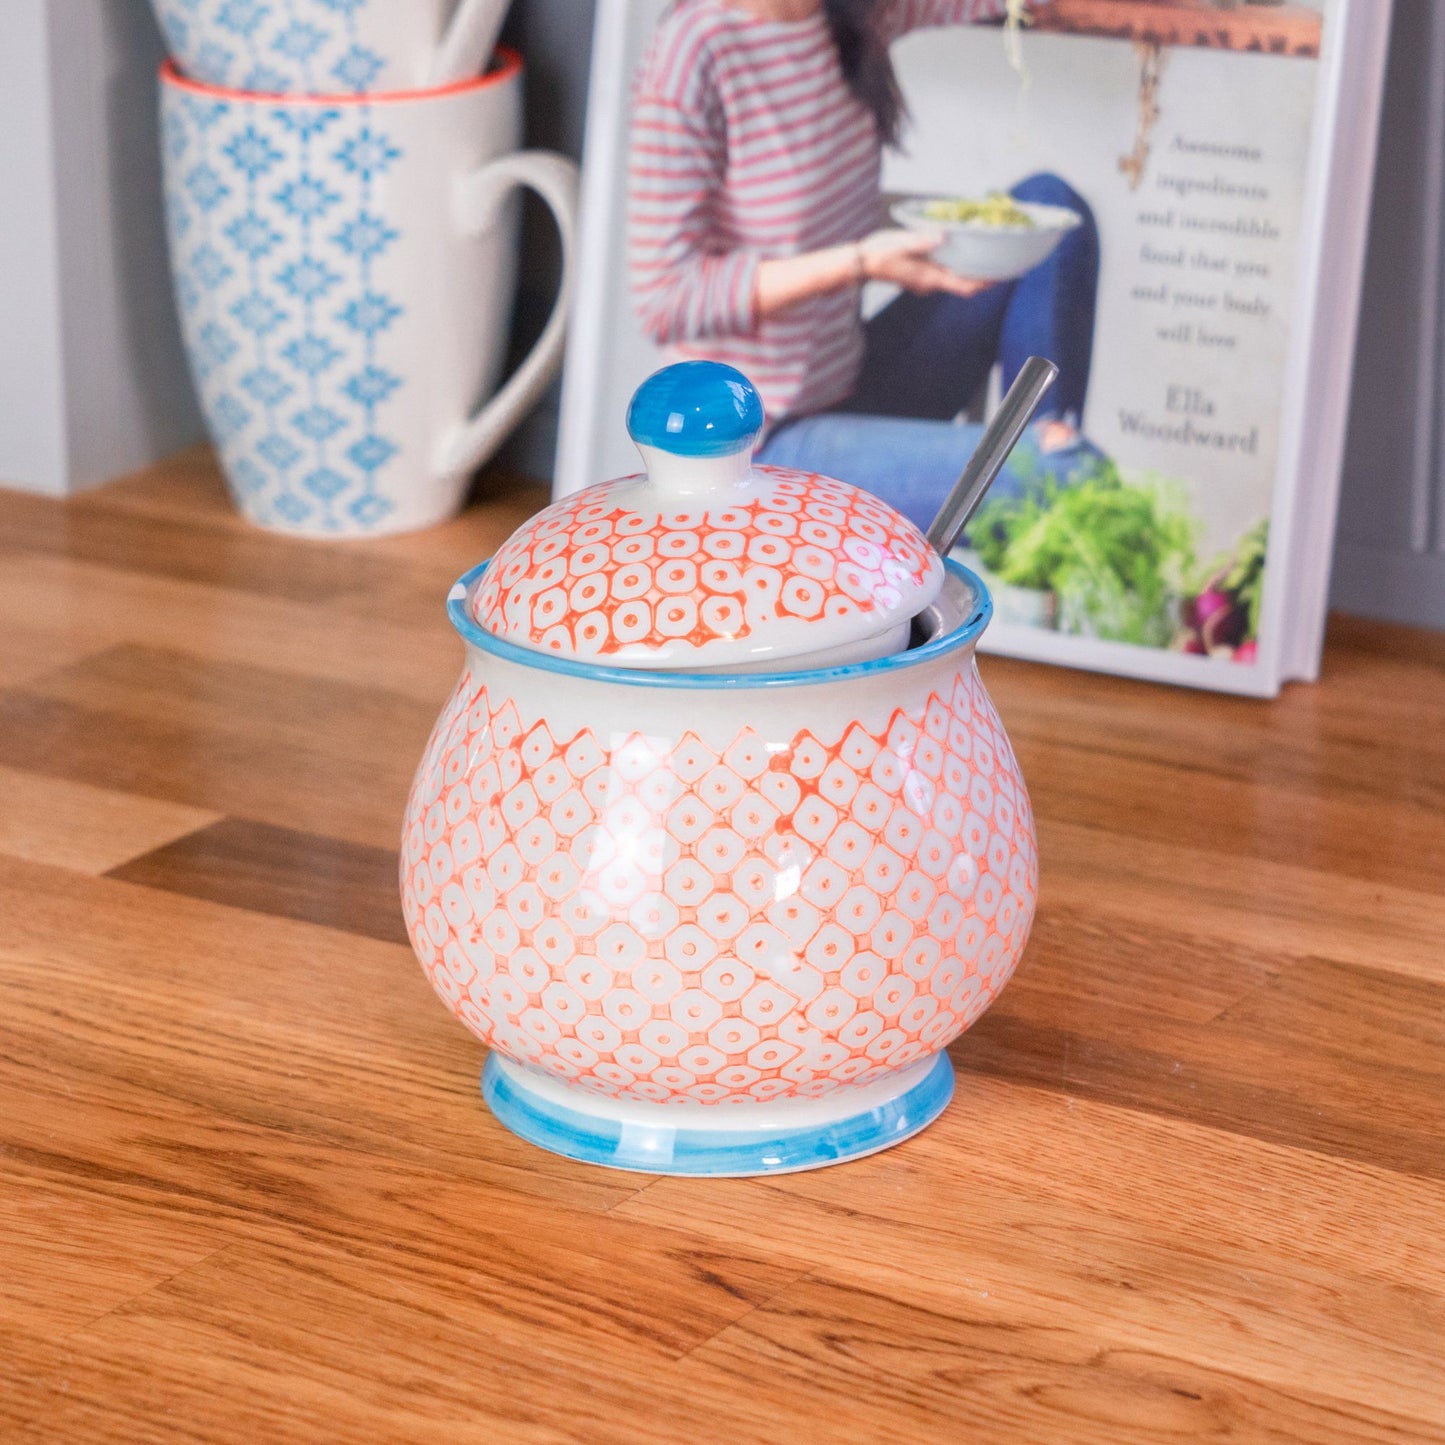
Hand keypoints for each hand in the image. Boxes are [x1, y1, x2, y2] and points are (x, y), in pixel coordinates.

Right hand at [857, 228, 995, 297]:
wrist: (861, 264)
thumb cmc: (879, 254)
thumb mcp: (900, 244)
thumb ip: (921, 241)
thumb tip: (942, 235)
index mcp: (930, 277)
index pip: (965, 285)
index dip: (986, 283)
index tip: (1004, 276)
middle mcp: (932, 282)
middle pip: (965, 282)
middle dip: (984, 275)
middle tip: (1005, 261)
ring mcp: (926, 280)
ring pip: (956, 277)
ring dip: (972, 269)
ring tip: (989, 254)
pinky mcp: (922, 274)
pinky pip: (946, 272)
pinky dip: (959, 265)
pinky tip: (964, 251)